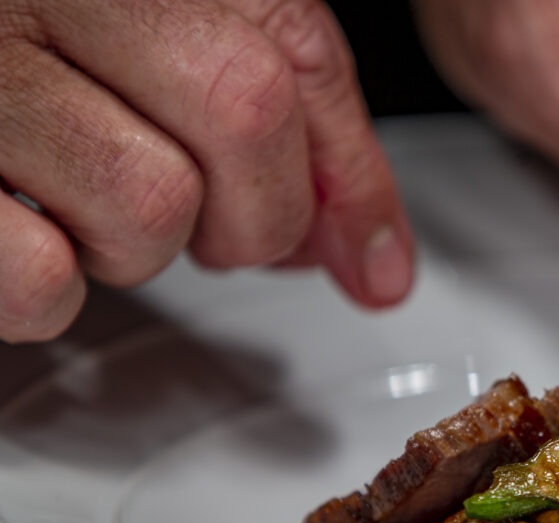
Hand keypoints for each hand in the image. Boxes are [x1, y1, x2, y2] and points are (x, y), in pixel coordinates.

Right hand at [0, 0, 412, 342]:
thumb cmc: (35, 45)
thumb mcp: (176, 48)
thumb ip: (296, 136)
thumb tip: (372, 265)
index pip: (293, 57)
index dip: (339, 173)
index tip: (351, 246)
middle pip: (242, 115)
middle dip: (251, 214)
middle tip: (205, 222)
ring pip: (147, 204)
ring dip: (136, 247)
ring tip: (81, 203)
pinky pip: (34, 277)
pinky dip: (47, 289)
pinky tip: (24, 235)